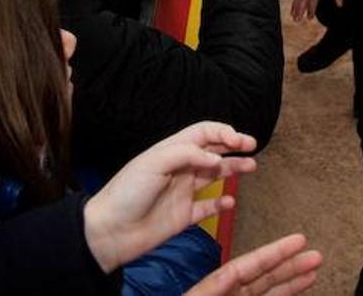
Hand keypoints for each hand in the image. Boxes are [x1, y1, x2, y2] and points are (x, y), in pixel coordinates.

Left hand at [83, 121, 257, 272]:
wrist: (110, 231)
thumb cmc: (127, 192)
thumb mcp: (154, 163)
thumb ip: (187, 154)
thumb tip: (216, 157)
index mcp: (170, 150)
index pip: (202, 133)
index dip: (222, 132)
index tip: (238, 139)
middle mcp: (179, 168)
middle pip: (212, 151)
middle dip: (232, 146)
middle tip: (252, 146)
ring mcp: (182, 192)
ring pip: (214, 176)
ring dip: (232, 170)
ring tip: (251, 167)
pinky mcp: (184, 216)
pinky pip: (207, 207)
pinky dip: (221, 204)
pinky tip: (229, 202)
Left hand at [185, 233, 321, 295]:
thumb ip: (220, 286)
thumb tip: (236, 276)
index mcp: (214, 292)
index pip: (248, 267)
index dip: (274, 253)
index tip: (298, 241)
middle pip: (262, 279)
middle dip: (289, 267)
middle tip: (316, 255)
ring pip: (265, 295)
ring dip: (290, 284)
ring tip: (313, 272)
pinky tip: (295, 293)